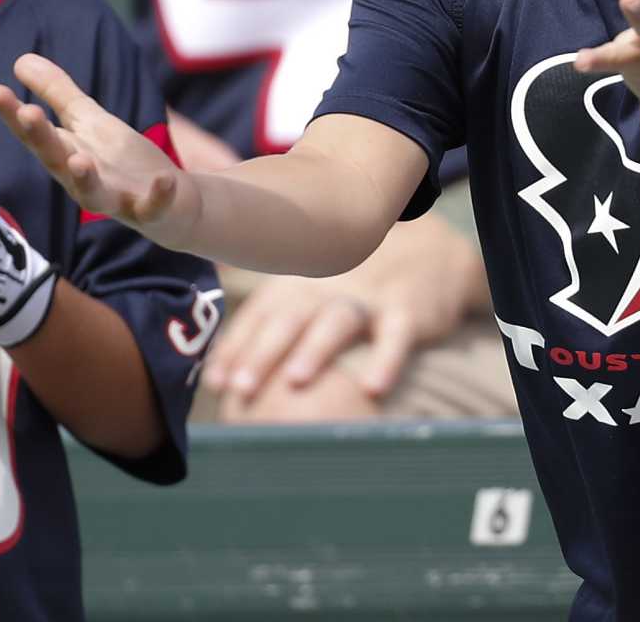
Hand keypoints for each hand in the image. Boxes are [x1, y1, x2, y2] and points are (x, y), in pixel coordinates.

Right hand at [0, 54, 192, 236]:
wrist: (171, 202)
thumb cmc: (120, 161)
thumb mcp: (89, 121)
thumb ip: (56, 93)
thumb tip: (20, 60)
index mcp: (66, 153)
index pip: (34, 133)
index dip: (12, 114)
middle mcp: (83, 179)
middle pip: (56, 160)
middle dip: (41, 138)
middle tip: (27, 112)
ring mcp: (115, 199)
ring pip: (92, 194)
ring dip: (84, 178)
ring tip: (79, 159)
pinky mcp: (149, 212)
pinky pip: (152, 207)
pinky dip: (157, 196)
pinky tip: (165, 179)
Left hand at [204, 210, 481, 404]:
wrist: (426, 250)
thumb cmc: (351, 286)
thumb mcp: (311, 290)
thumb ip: (271, 320)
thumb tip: (218, 373)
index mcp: (296, 287)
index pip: (258, 316)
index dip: (235, 347)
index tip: (213, 381)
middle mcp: (325, 290)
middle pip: (289, 319)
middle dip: (262, 353)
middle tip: (240, 387)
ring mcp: (367, 298)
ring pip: (336, 322)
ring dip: (314, 350)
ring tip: (295, 382)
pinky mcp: (407, 311)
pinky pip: (396, 336)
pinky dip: (386, 360)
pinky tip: (373, 389)